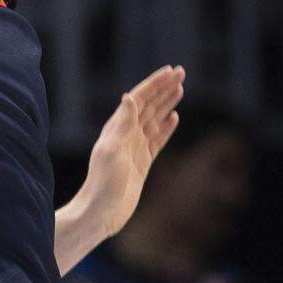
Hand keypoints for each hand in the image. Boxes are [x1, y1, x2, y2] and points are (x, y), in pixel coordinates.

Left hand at [82, 65, 183, 238]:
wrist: (101, 212)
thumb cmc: (103, 183)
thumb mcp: (112, 151)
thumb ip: (122, 125)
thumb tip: (129, 97)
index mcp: (117, 128)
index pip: (140, 99)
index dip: (155, 84)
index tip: (172, 70)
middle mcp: (126, 135)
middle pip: (149, 105)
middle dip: (164, 88)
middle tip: (181, 72)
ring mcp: (134, 148)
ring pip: (155, 119)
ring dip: (166, 103)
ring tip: (180, 89)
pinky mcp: (142, 162)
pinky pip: (157, 139)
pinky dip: (166, 127)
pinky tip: (174, 117)